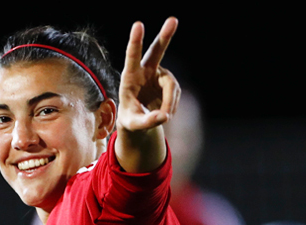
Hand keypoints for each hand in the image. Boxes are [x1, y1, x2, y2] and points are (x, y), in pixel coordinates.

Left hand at [117, 17, 179, 132]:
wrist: (137, 119)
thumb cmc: (130, 119)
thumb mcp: (133, 124)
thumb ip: (146, 122)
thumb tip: (164, 117)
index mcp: (129, 77)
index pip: (132, 57)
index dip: (135, 41)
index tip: (138, 25)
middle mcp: (145, 71)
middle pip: (157, 51)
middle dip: (165, 36)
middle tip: (173, 20)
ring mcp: (158, 74)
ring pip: (172, 86)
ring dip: (170, 103)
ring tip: (165, 118)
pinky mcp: (168, 82)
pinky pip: (176, 94)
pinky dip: (173, 106)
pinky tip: (166, 114)